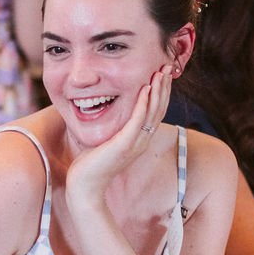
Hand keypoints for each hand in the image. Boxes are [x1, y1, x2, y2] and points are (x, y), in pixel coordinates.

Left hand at [65, 66, 173, 210]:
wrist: (85, 188)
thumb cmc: (91, 166)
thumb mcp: (106, 143)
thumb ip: (112, 129)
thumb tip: (107, 113)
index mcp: (139, 140)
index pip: (155, 112)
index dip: (161, 93)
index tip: (163, 74)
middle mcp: (141, 141)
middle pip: (159, 109)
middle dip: (164, 87)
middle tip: (168, 66)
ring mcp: (134, 143)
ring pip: (152, 113)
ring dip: (157, 91)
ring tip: (161, 72)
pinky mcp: (124, 145)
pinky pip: (137, 121)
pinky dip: (143, 103)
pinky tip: (145, 88)